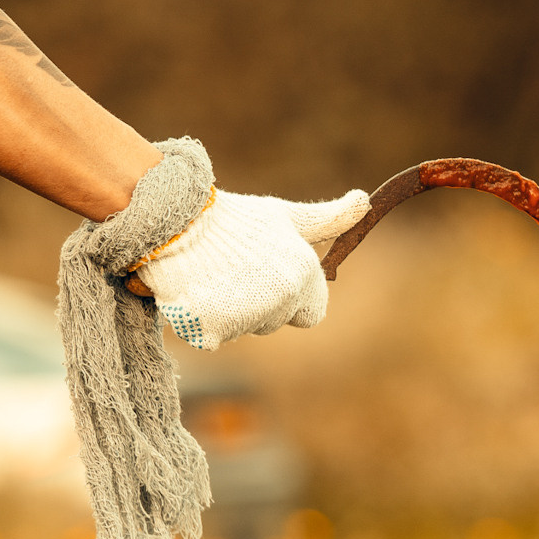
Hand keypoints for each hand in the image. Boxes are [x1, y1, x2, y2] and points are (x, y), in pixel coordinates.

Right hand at [130, 188, 369, 350]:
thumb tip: (364, 201)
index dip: (294, 299)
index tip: (268, 278)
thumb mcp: (286, 216)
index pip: (313, 313)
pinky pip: (213, 337)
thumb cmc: (233, 218)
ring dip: (230, 312)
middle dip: (259, 305)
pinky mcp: (214, 329)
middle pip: (277, 322)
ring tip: (213, 276)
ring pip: (245, 330)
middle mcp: (282, 297)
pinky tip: (195, 291)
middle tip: (234, 272)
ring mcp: (248, 315)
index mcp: (303, 273)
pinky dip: (202, 321)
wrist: (174, 220)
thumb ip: (329, 219)